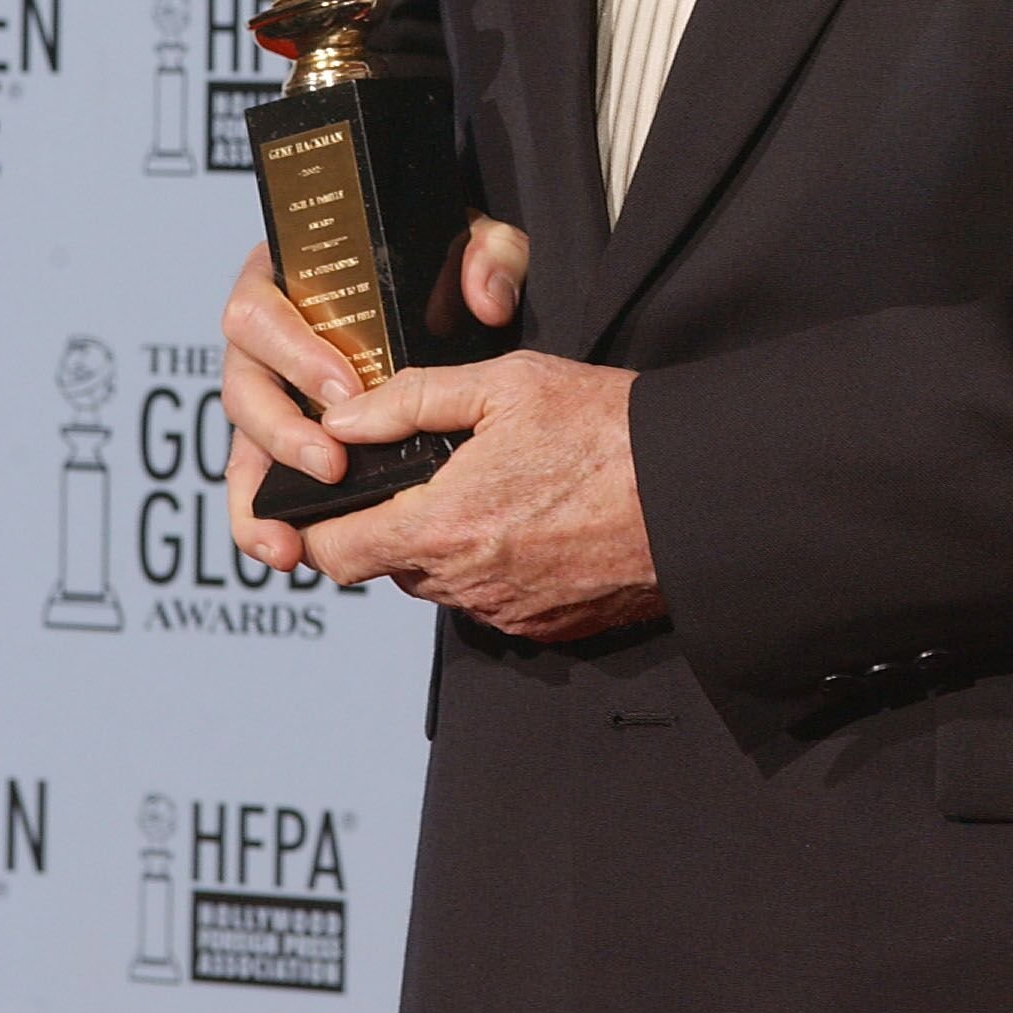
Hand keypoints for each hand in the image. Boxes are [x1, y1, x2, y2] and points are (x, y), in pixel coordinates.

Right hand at [220, 215, 527, 574]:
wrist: (442, 296)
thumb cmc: (443, 264)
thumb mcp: (471, 241)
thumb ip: (490, 253)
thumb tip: (485, 298)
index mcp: (287, 275)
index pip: (260, 310)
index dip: (295, 355)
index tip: (344, 391)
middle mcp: (264, 336)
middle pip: (242, 384)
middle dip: (282, 432)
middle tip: (331, 465)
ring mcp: (268, 392)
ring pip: (242, 443)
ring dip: (263, 492)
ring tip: (295, 536)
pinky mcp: (280, 440)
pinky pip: (255, 482)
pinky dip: (262, 520)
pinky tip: (286, 550)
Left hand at [300, 351, 660, 644]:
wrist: (693, 492)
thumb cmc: (605, 428)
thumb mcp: (506, 384)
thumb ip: (411, 400)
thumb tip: (341, 421)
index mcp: (442, 526)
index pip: (334, 555)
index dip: (318, 527)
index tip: (330, 500)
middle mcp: (466, 585)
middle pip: (387, 567)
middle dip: (393, 524)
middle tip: (433, 474)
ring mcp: (506, 613)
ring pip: (440, 585)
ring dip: (446, 546)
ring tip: (494, 490)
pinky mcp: (545, 628)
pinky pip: (490, 602)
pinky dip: (494, 568)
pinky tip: (533, 521)